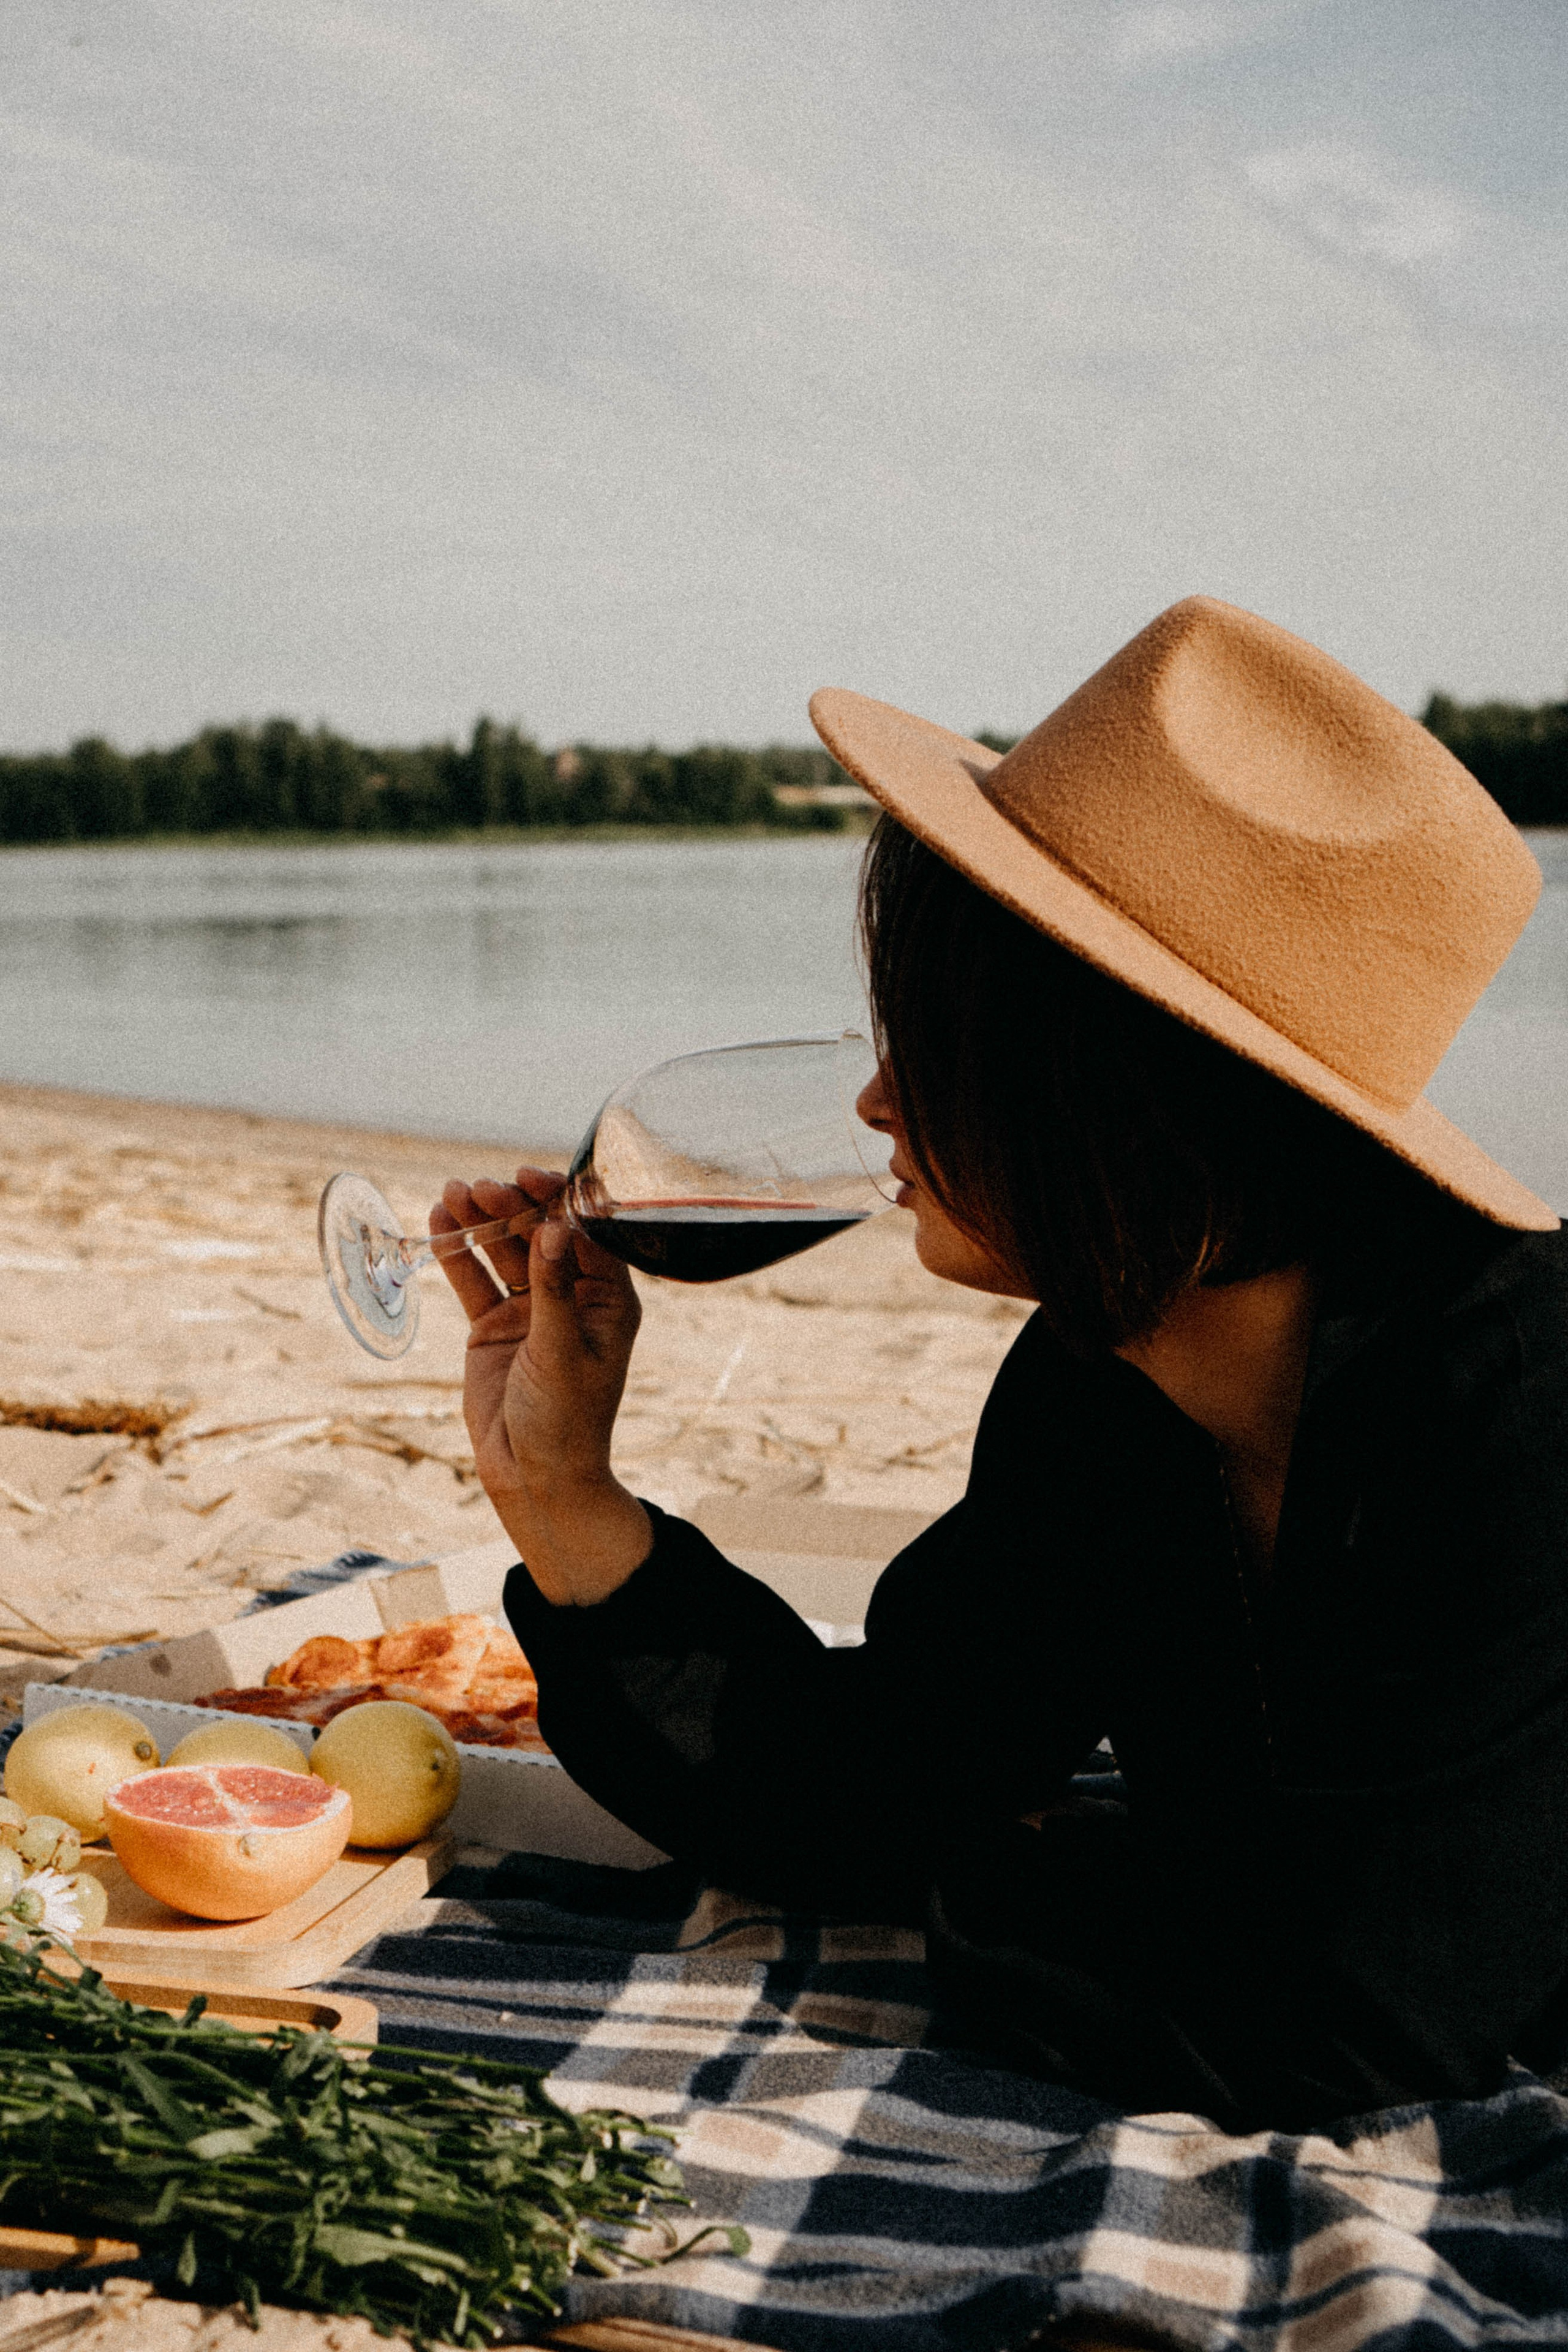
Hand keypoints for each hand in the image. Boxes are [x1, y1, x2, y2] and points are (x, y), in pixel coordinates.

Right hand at [431, 1167, 651, 1605]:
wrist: (532, 1475)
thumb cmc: (565, 1420)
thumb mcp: (562, 1353)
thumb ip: (553, 1291)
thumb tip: (552, 1229)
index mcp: (608, 1300)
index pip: (585, 1235)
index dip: (557, 1202)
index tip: (527, 1178)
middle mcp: (571, 1298)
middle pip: (539, 1236)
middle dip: (510, 1209)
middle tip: (480, 1188)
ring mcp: (530, 1310)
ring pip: (503, 1253)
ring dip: (479, 1222)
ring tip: (451, 1194)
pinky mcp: (494, 1327)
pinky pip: (474, 1280)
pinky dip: (457, 1253)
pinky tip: (438, 1223)